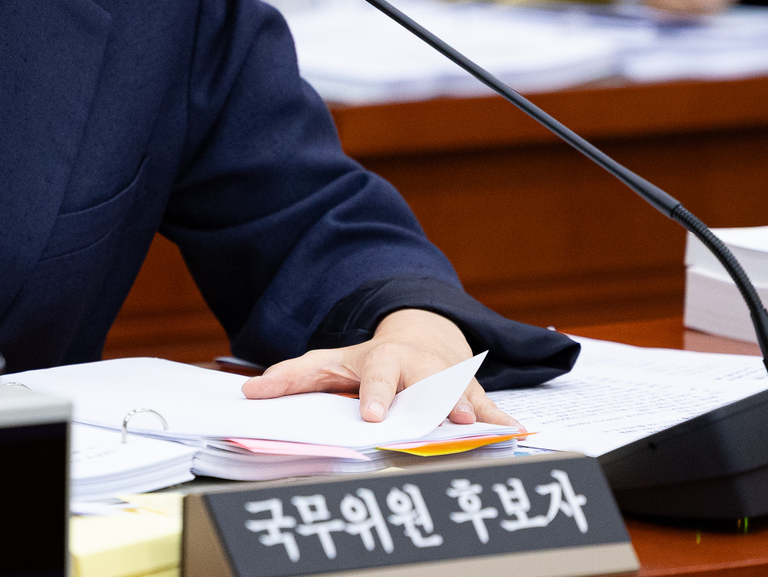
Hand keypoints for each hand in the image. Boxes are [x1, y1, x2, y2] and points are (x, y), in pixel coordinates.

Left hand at [242, 308, 516, 427]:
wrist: (422, 335)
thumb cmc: (371, 360)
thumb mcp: (332, 361)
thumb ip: (293, 377)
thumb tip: (251, 391)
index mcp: (386, 360)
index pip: (379, 376)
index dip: (377, 395)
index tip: (372, 415)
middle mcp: (422, 369)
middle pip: (428, 383)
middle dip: (435, 399)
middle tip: (444, 418)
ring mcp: (450, 380)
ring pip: (462, 393)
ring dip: (469, 409)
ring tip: (475, 425)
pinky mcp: (473, 393)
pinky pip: (489, 406)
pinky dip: (501, 418)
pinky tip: (516, 432)